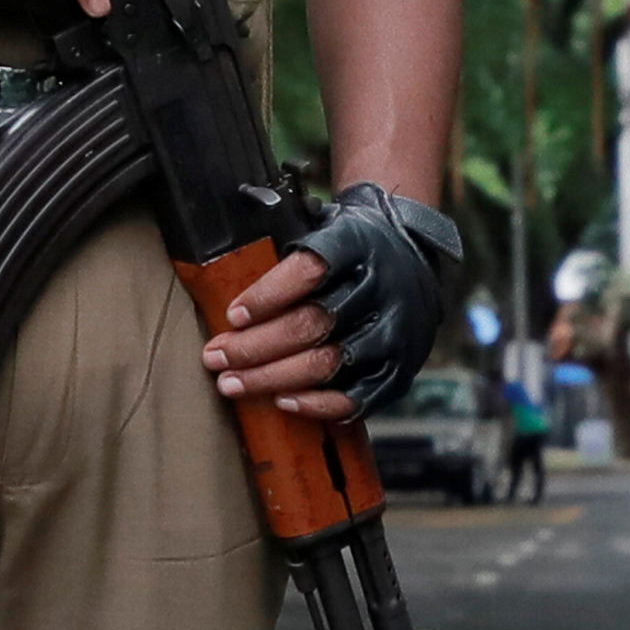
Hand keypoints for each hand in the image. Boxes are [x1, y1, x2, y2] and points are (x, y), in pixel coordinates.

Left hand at [210, 185, 456, 422]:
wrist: (414, 256)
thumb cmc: (350, 249)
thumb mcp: (321, 227)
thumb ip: (283, 253)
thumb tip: (222, 287)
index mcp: (358, 245)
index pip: (310, 270)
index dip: (267, 296)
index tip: (232, 315)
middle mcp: (381, 288)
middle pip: (312, 323)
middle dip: (255, 346)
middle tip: (215, 357)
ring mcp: (393, 331)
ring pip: (327, 362)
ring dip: (273, 377)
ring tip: (232, 383)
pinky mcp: (400, 367)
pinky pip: (357, 396)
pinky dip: (316, 403)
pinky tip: (282, 401)